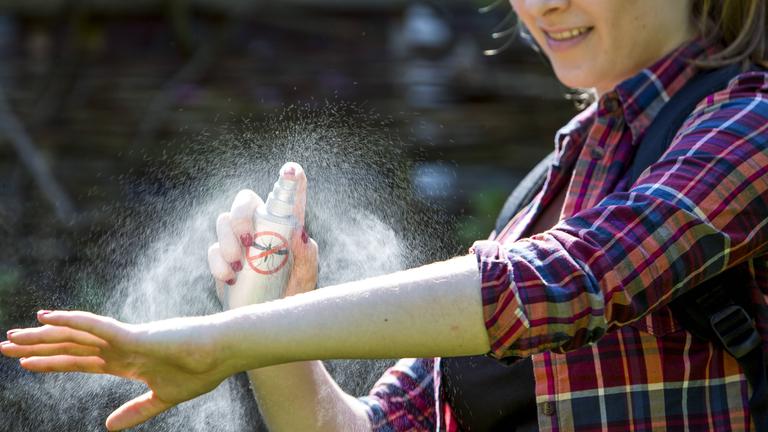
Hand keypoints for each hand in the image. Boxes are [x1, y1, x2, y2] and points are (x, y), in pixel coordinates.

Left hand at [1, 310, 237, 430]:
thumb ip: (135, 411)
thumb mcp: (162, 399)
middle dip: (37, 346)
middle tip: (4, 344)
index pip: (80, 361)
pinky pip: (97, 326)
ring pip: (76, 335)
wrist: (222, 354)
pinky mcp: (135, 335)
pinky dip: (72, 321)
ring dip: (43, 335)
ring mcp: (126, 338)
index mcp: (126, 362)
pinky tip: (48, 317)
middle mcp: (120, 347)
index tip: (24, 362)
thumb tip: (108, 427)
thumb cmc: (201, 371)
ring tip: (13, 335)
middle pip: (70, 345)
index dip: (52, 361)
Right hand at [207, 162, 318, 307]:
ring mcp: (239, 243)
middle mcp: (261, 229)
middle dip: (241, 213)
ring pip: (224, 221)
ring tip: (238, 264)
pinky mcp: (223, 260)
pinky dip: (218, 262)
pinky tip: (230, 277)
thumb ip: (307, 257)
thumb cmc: (293, 296)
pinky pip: (214, 249)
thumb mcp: (306, 279)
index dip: (291, 179)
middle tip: (246, 237)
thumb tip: (301, 236)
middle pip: (245, 201)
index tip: (293, 169)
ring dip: (227, 239)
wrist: (267, 321)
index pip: (289, 198)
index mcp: (286, 228)